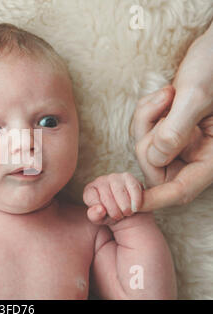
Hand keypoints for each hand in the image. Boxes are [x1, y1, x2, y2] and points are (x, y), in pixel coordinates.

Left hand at [83, 173, 143, 224]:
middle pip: (107, 197)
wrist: (126, 210)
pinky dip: (135, 201)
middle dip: (115, 212)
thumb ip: (95, 215)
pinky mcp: (127, 177)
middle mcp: (100, 180)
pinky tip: (135, 208)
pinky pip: (133, 188)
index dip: (100, 210)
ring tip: (126, 212)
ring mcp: (114, 177)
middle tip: (119, 217)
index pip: (91, 199)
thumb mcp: (99, 218)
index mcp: (90, 190)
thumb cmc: (109, 214)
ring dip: (125, 208)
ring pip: (120, 193)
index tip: (106, 215)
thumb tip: (100, 209)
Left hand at [131, 86, 212, 210]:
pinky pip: (146, 131)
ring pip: (146, 148)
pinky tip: (166, 92)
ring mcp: (184, 142)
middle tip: (164, 103)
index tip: (130, 205)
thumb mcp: (196, 95)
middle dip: (148, 137)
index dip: (154, 200)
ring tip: (168, 92)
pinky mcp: (172, 129)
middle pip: (155, 167)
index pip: (180, 190)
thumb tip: (154, 158)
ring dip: (147, 120)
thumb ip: (175, 129)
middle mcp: (199, 153)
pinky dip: (147, 113)